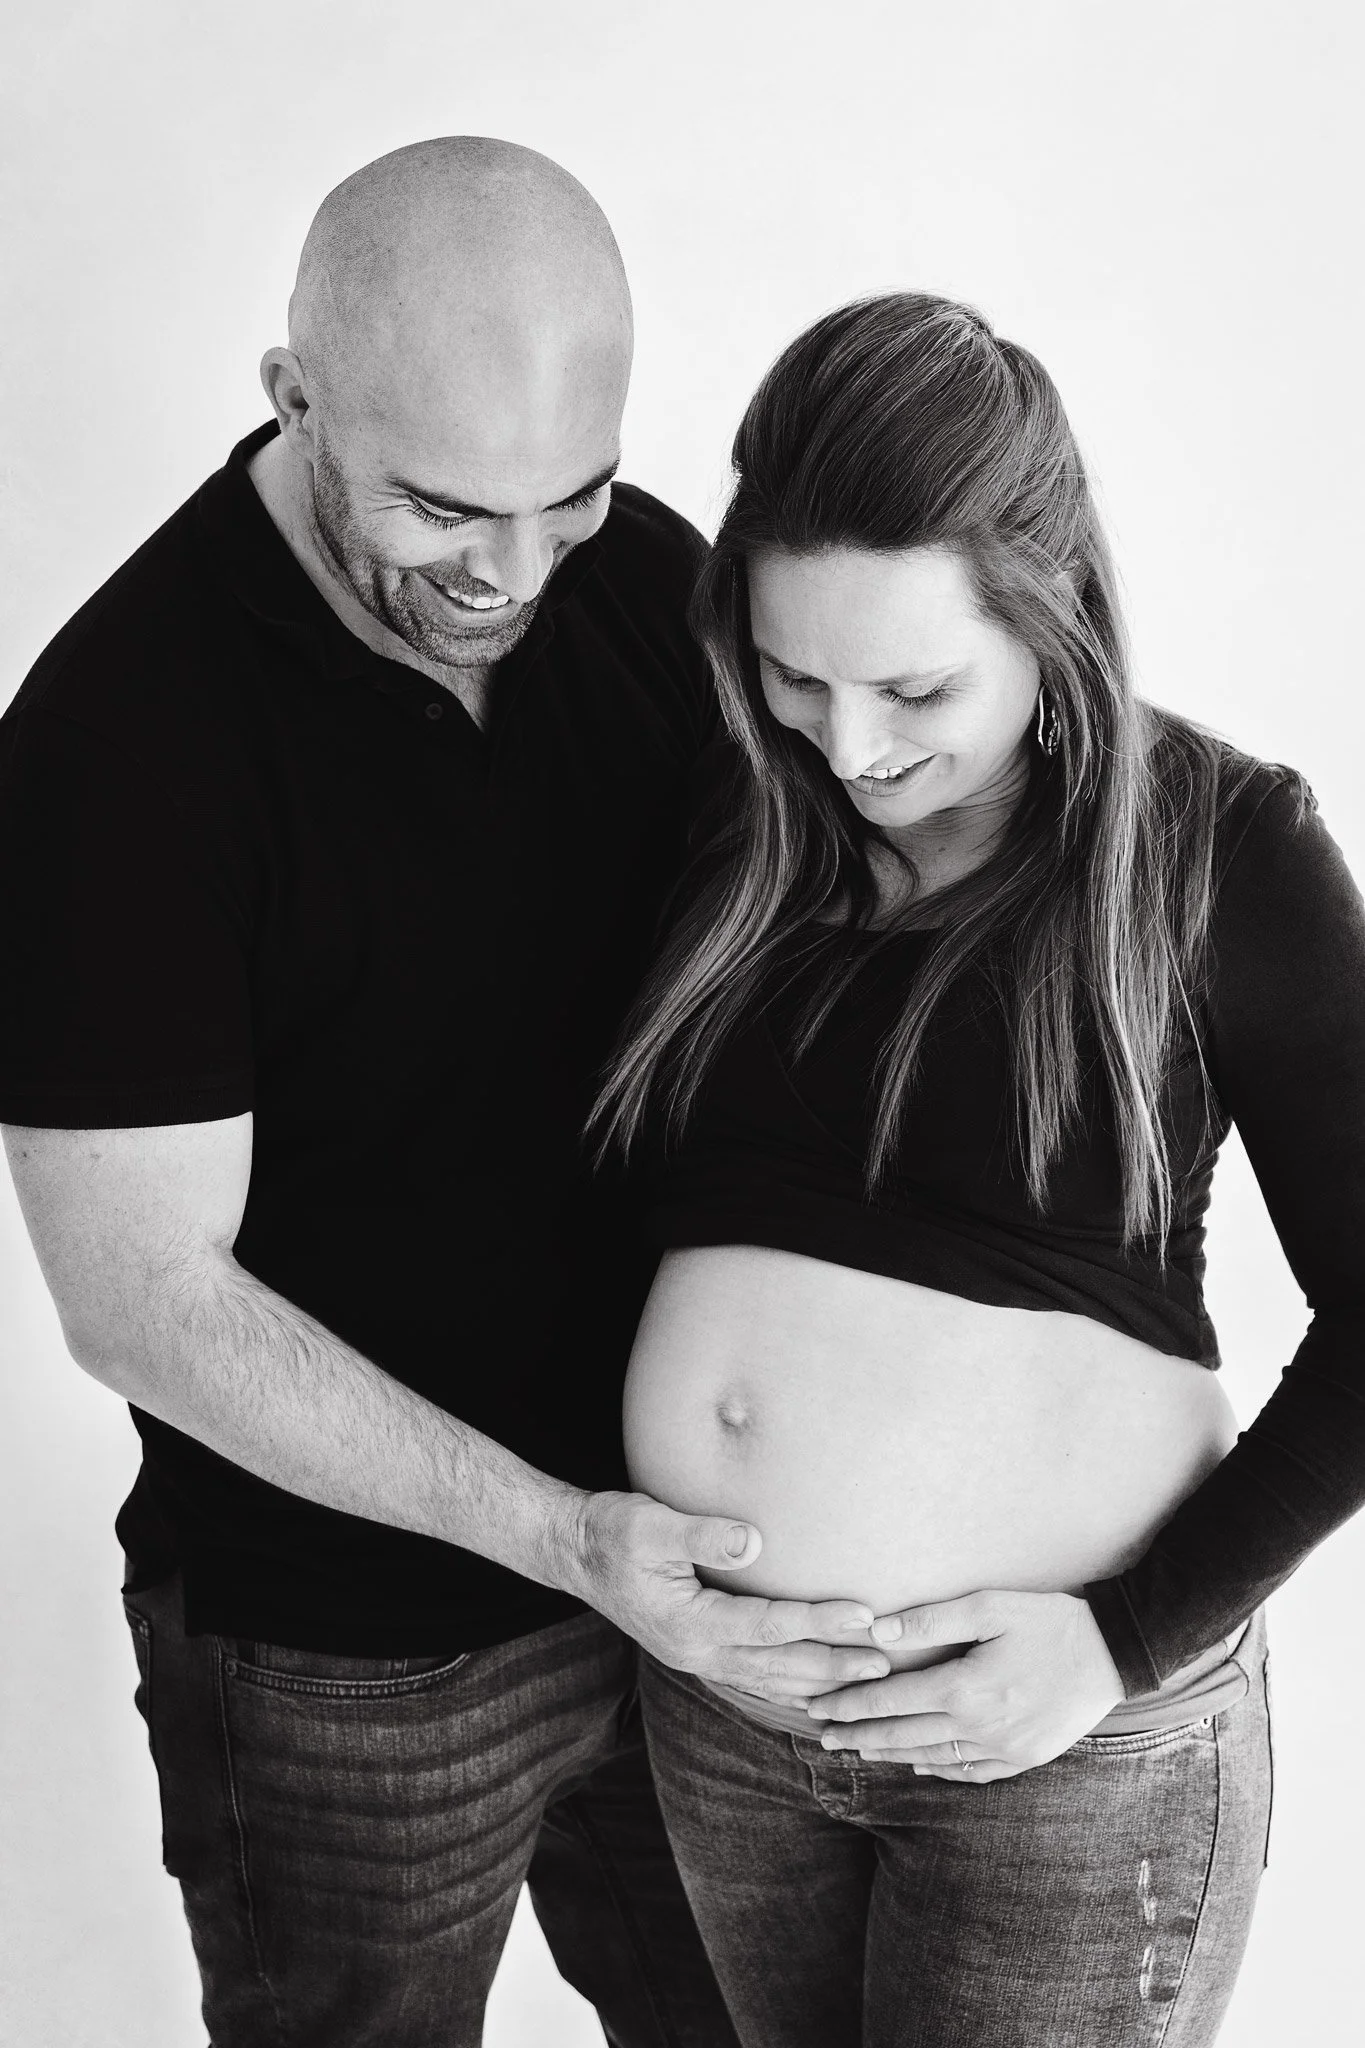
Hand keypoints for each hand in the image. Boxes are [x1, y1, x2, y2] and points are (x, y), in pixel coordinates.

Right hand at [567, 1490, 890, 1700]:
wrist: (574, 1551)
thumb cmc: (611, 1531)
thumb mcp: (649, 1523)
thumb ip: (701, 1533)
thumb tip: (754, 1541)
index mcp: (690, 1624)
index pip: (771, 1626)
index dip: (821, 1621)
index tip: (866, 1614)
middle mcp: (697, 1652)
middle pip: (780, 1666)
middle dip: (835, 1666)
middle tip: (887, 1664)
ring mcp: (697, 1658)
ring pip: (771, 1680)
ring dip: (820, 1682)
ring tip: (867, 1681)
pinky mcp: (699, 1651)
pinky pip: (755, 1678)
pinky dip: (791, 1686)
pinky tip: (817, 1689)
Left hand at [805, 1589, 1124, 1780]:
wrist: (1113, 1655)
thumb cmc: (1049, 1621)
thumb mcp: (990, 1607)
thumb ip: (932, 1620)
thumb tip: (877, 1631)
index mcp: (966, 1688)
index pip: (891, 1701)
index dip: (850, 1704)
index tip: (818, 1706)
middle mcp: (980, 1727)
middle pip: (903, 1736)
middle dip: (858, 1735)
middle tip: (822, 1735)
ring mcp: (1003, 1750)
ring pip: (931, 1758)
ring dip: (889, 1754)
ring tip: (857, 1750)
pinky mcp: (1023, 1759)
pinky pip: (968, 1773)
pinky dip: (936, 1769)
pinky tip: (917, 1764)